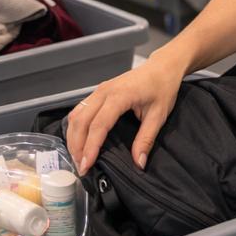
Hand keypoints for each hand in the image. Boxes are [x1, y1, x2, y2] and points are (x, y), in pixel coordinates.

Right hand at [66, 50, 186, 174]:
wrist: (162, 67)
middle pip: (81, 121)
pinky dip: (76, 127)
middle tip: (81, 168)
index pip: (98, 125)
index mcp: (119, 96)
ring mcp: (99, 90)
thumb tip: (139, 163)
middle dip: (77, 146)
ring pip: (76, 115)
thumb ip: (146, 140)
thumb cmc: (162, 87)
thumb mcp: (158, 115)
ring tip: (78, 158)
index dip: (90, 147)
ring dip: (73, 138)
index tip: (87, 165)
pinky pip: (80, 110)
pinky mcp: (98, 92)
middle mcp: (104, 91)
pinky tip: (78, 141)